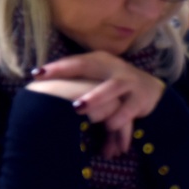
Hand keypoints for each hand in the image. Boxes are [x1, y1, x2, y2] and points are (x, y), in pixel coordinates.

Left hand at [27, 52, 164, 157]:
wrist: (152, 89)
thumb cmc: (115, 86)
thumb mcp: (98, 78)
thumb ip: (77, 81)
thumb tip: (42, 90)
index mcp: (99, 61)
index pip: (74, 62)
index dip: (56, 67)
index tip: (36, 74)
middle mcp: (113, 67)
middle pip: (90, 68)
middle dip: (68, 74)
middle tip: (50, 84)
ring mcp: (128, 81)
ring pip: (112, 88)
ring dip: (96, 98)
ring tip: (79, 109)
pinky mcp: (141, 98)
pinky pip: (129, 108)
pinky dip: (119, 118)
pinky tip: (109, 128)